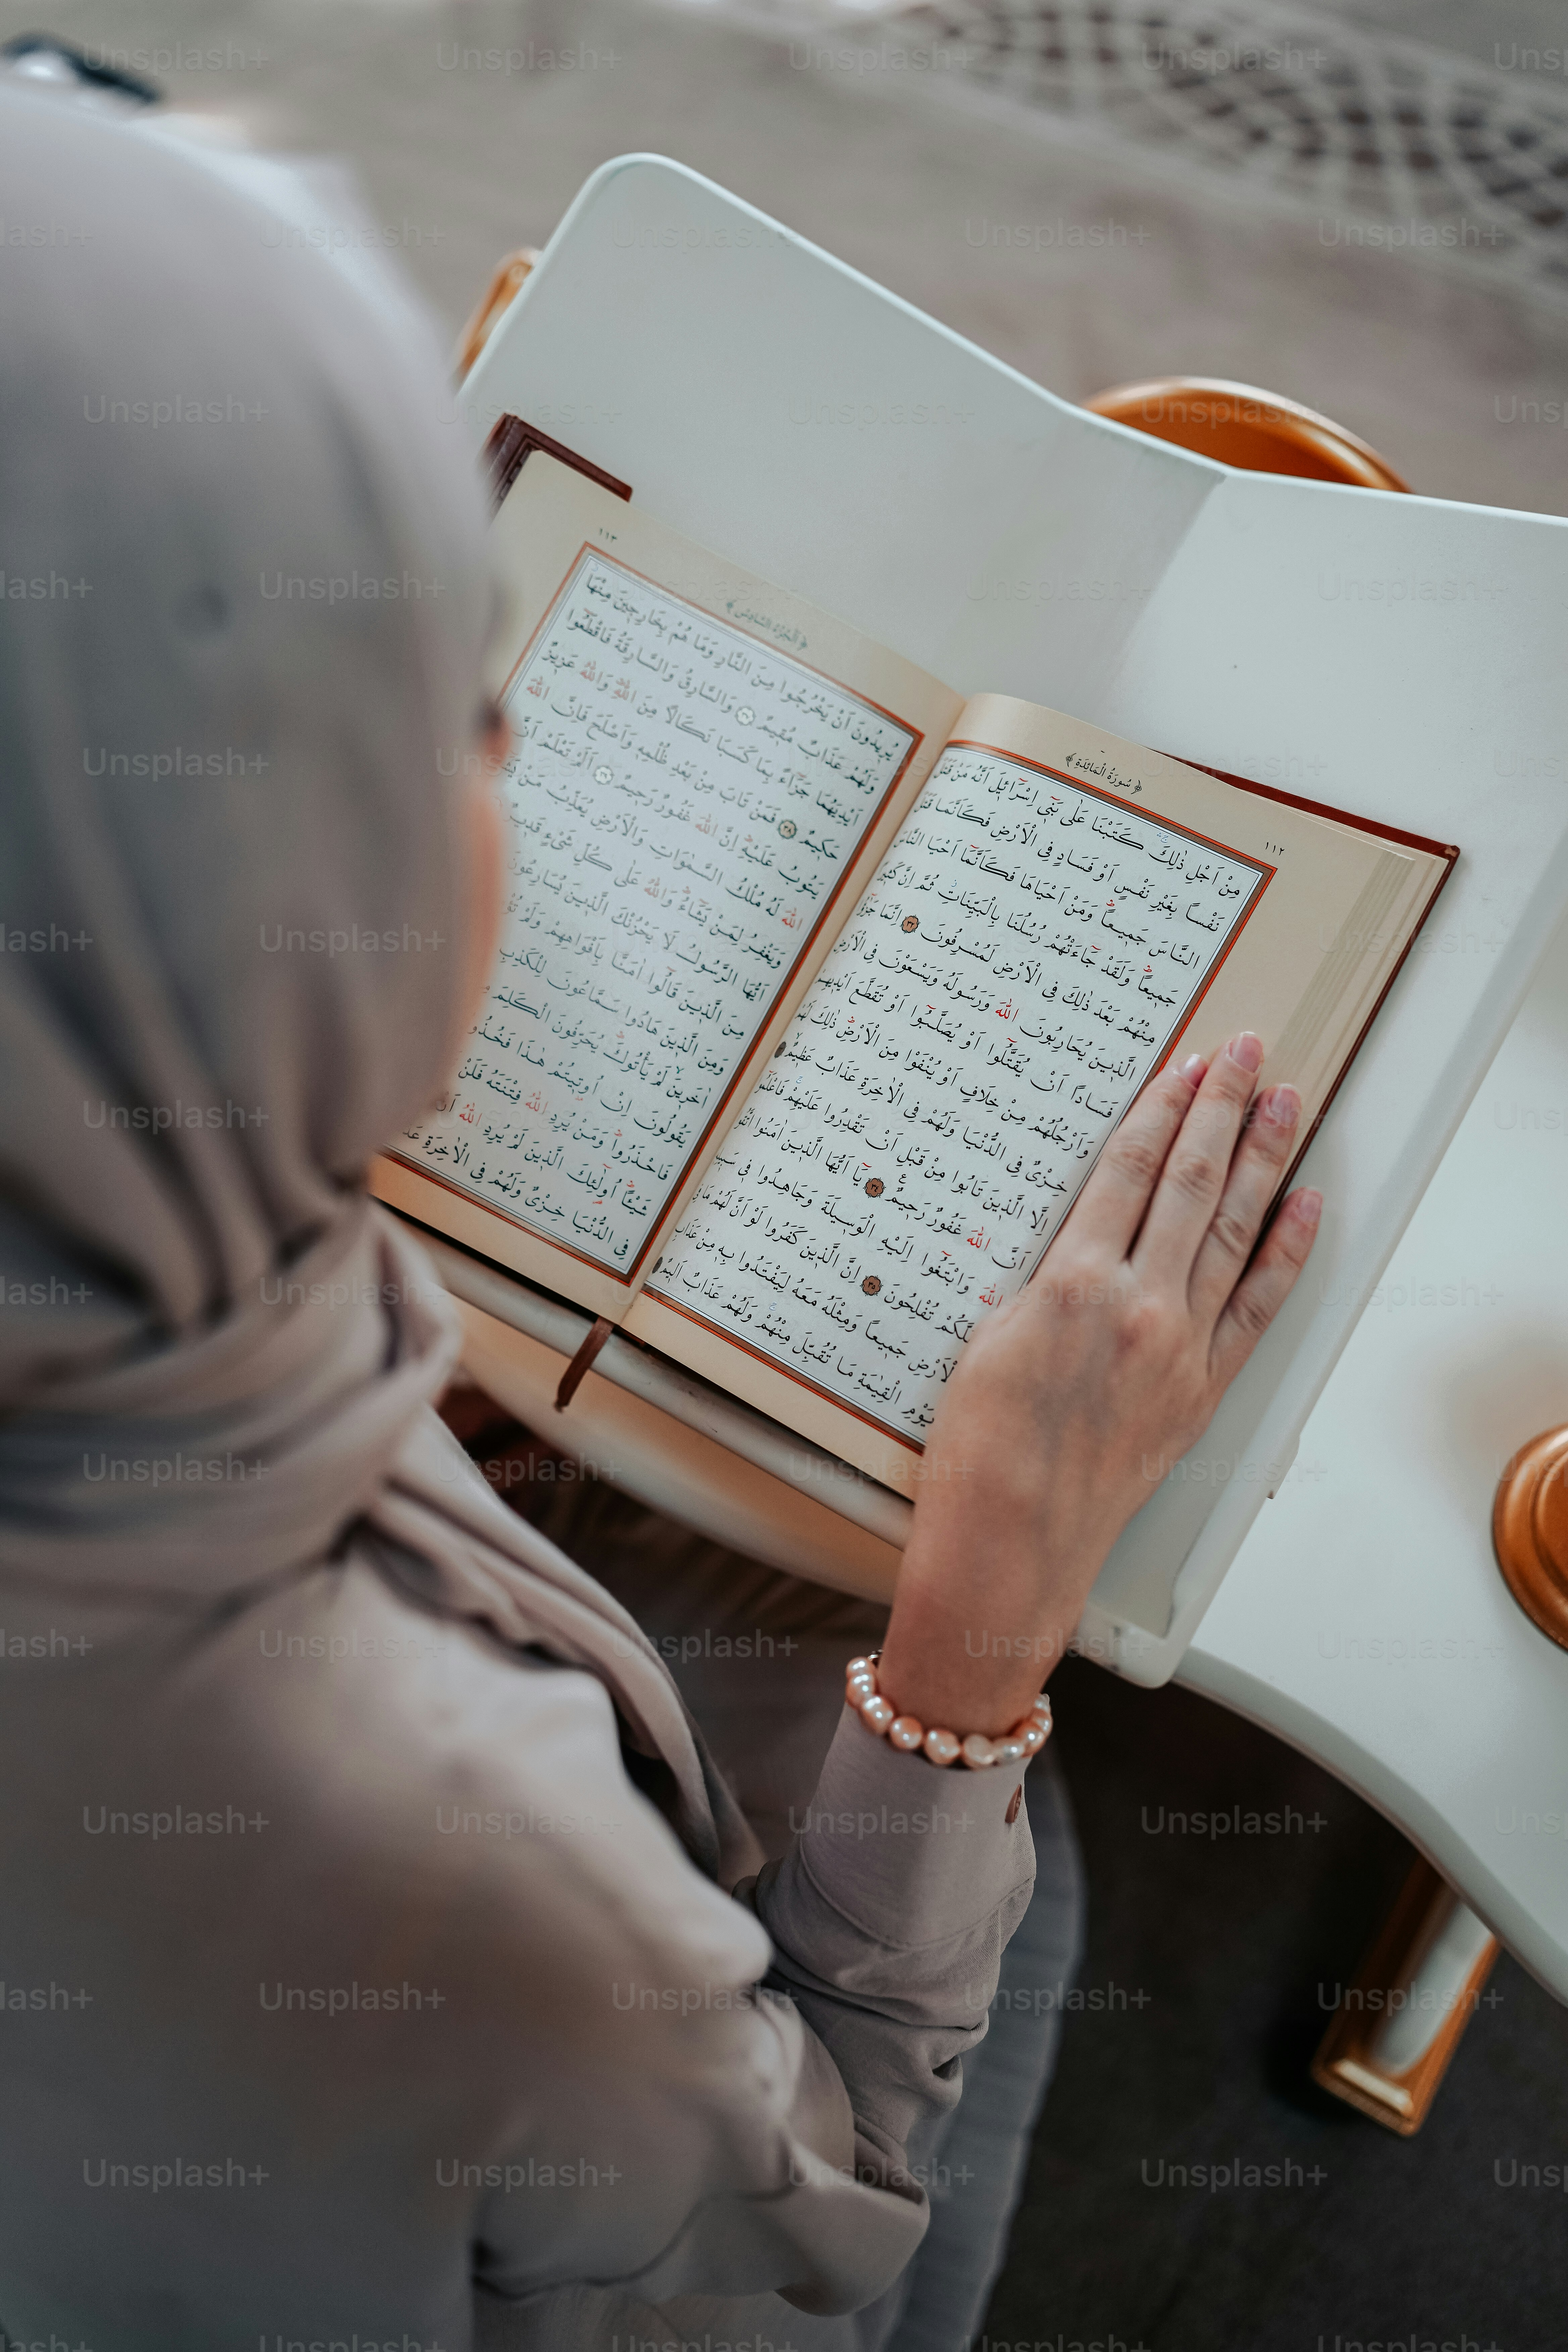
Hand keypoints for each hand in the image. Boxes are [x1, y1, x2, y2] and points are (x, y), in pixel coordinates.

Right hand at [876, 1033, 1321, 1735]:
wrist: (1013, 1535)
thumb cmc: (980, 1446)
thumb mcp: (988, 1336)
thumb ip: (1042, 1282)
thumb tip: (1080, 1242)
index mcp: (1072, 1283)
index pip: (1128, 1170)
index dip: (1160, 1110)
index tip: (1186, 1066)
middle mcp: (1138, 1304)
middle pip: (1191, 1182)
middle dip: (1223, 1108)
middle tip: (1250, 1053)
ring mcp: (1180, 1345)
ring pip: (1233, 1229)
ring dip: (1263, 1158)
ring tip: (1288, 1101)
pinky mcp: (1203, 1387)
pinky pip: (1257, 1305)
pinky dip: (1285, 1250)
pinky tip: (1304, 1204)